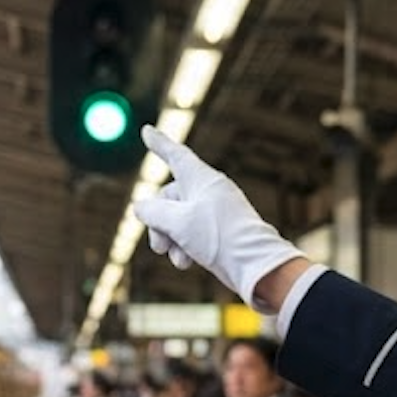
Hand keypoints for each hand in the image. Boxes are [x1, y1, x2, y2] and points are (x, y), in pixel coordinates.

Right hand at [136, 126, 307, 312]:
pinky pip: (193, 235)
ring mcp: (215, 212)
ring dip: (171, 240)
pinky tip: (186, 263)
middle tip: (158, 246)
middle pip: (170, 198)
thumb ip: (152, 211)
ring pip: (178, 220)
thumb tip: (140, 207)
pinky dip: (186, 248)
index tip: (147, 131)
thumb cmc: (219, 237)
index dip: (159, 144)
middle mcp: (209, 191)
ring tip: (176, 258)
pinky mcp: (220, 233)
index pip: (175, 155)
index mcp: (202, 178)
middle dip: (158, 223)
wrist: (255, 265)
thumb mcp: (177, 222)